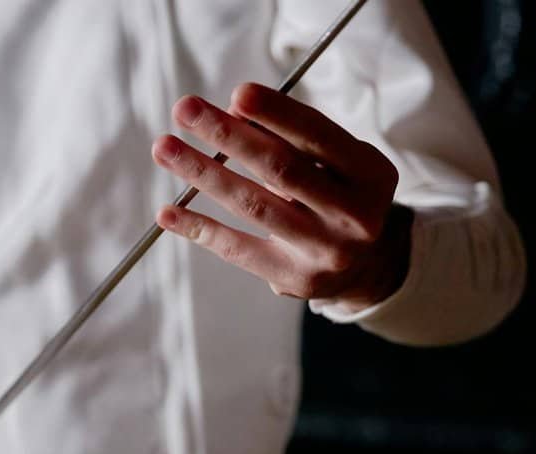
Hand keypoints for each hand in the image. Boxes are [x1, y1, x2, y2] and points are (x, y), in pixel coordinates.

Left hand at [152, 83, 411, 311]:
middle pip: (281, 169)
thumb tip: (231, 113)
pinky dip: (199, 227)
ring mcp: (324, 251)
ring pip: (253, 205)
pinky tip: (168, 211)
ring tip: (165, 148)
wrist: (365, 266)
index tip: (237, 93)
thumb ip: (293, 139)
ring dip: (203, 172)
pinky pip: (237, 249)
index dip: (276, 114)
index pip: (318, 137)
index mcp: (371, 175)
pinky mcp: (294, 278)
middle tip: (186, 109)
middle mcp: (353, 216)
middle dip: (228, 135)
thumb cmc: (338, 195)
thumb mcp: (336, 163)